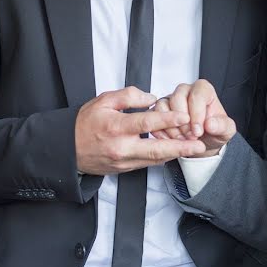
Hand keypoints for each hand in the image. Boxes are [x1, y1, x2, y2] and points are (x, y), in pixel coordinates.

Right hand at [74, 87, 205, 173]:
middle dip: (181, 147)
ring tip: (194, 149)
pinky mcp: (124, 169)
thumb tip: (151, 98)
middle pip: (156, 148)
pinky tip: (175, 152)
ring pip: (154, 159)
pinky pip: (147, 163)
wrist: (67, 148)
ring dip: (175, 154)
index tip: (185, 116)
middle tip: (199, 145)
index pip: (147, 122)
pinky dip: (162, 157)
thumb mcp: (103, 100)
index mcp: (115, 127)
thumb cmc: (85, 122)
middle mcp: (121, 147)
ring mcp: (123, 161)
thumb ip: (128, 96)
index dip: (168, 119)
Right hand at [152, 80, 235, 156]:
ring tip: (181, 140)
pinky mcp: (158, 111)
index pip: (197, 95)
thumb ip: (222, 126)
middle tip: (190, 137)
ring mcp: (170, 100)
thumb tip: (210, 124)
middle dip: (183, 123)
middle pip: (177, 98)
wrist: (203, 141)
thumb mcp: (225, 131)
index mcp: (203, 90)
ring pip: (162, 107)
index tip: (198, 131)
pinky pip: (152, 117)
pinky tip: (171, 141)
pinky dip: (161, 131)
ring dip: (171, 128)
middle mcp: (185, 91)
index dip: (197, 115)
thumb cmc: (214, 131)